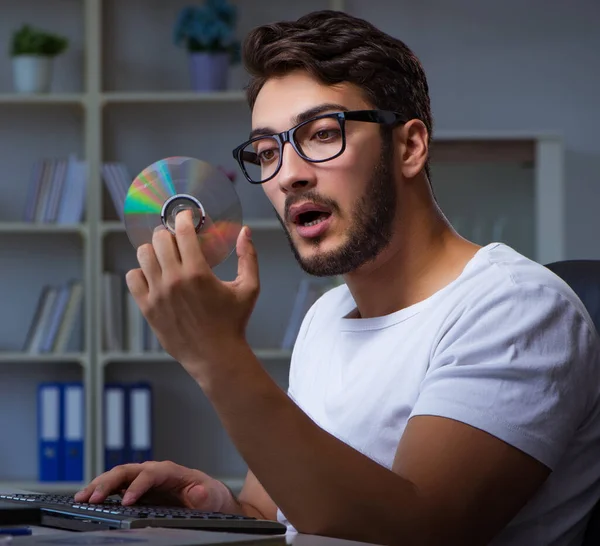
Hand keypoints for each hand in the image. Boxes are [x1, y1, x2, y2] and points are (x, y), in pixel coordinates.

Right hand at [73, 461, 233, 510]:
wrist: (208, 498)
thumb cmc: (209, 495)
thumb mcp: (212, 496)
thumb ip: (205, 496)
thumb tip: (199, 492)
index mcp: (170, 471)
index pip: (150, 474)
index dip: (138, 486)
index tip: (127, 501)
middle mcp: (153, 471)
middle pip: (127, 470)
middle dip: (108, 482)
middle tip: (92, 498)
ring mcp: (143, 479)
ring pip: (117, 476)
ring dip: (99, 485)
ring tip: (82, 497)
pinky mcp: (136, 489)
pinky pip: (116, 487)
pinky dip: (101, 491)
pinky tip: (86, 499)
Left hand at [126, 211, 258, 374]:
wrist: (215, 356)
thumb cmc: (233, 322)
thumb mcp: (249, 288)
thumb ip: (248, 257)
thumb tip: (245, 232)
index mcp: (198, 273)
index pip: (182, 231)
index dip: (183, 218)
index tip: (186, 216)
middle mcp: (174, 280)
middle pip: (159, 239)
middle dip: (169, 233)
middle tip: (178, 238)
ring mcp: (157, 294)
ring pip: (143, 255)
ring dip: (154, 250)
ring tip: (166, 256)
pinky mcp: (147, 307)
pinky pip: (133, 277)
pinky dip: (141, 272)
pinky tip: (155, 275)